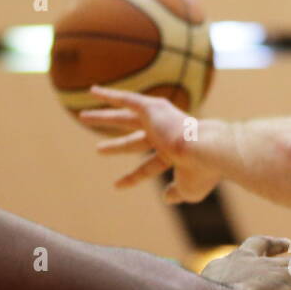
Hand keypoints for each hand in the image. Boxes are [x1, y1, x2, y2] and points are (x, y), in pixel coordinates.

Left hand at [80, 87, 221, 203]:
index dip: (133, 177)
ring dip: (105, 117)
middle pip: (135, 140)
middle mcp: (167, 135)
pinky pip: (128, 99)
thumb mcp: (188, 190)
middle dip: (118, 145)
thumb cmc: (200, 173)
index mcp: (175, 154)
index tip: (118, 185)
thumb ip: (177, 192)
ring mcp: (161, 121)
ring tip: (83, 117)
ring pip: (126, 118)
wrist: (207, 151)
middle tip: (99, 150)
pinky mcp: (154, 108)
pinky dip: (111, 94)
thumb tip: (166, 198)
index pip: (149, 166)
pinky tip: (92, 91)